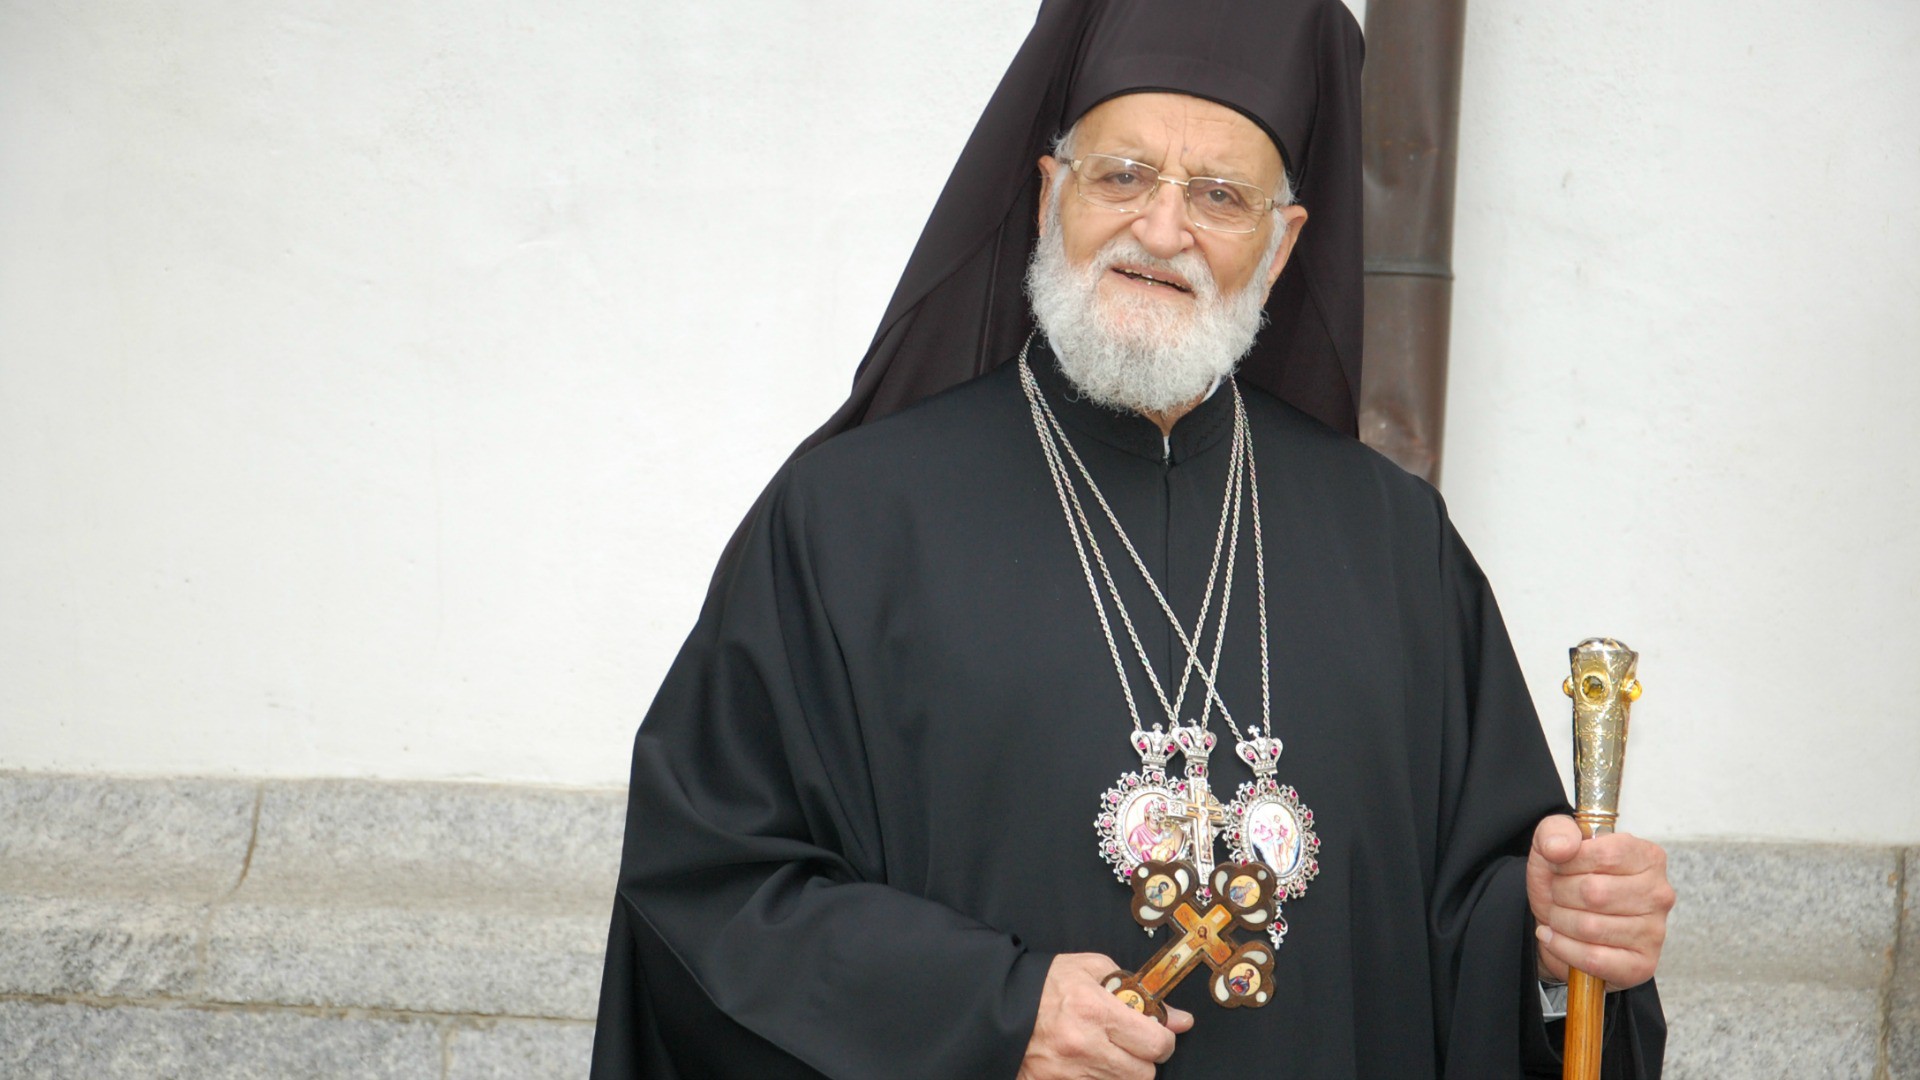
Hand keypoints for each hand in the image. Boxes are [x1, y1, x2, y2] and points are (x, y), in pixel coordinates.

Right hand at [1017, 953, 1193, 1079]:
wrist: (996, 1003)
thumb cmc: (1045, 984)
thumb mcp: (1091, 969)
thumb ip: (1137, 991)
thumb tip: (1178, 1020)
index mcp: (1095, 1011)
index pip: (1156, 1043)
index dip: (1164, 1038)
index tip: (1158, 1032)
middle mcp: (1084, 1046)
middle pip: (1144, 1074)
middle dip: (1144, 1059)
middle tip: (1131, 1043)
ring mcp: (1067, 1072)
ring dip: (1121, 1070)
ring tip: (1104, 1050)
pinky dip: (1096, 1077)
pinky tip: (1086, 1062)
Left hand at [1526, 814, 1675, 989]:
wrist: (1557, 921)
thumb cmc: (1565, 880)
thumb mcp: (1553, 843)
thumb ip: (1556, 832)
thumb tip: (1562, 847)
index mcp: (1647, 857)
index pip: (1605, 854)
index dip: (1569, 862)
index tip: (1559, 866)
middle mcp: (1658, 894)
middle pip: (1594, 892)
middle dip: (1560, 893)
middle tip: (1557, 894)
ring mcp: (1654, 932)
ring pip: (1590, 927)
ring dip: (1559, 921)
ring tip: (1557, 915)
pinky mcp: (1642, 965)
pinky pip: (1593, 958)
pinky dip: (1563, 948)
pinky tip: (1554, 937)